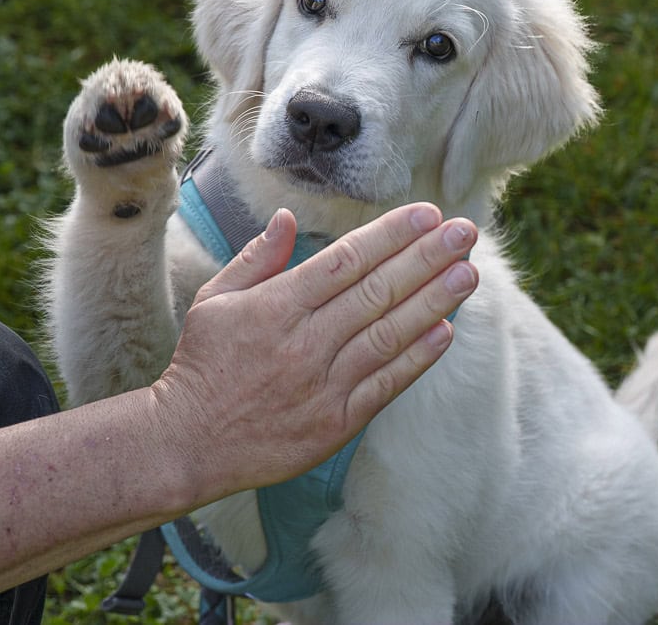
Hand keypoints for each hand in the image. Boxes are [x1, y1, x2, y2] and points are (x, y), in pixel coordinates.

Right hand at [151, 203, 477, 497]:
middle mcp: (304, 341)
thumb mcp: (215, 299)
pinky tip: (445, 330)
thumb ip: (257, 258)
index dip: (390, 234)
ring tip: (468, 273)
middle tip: (465, 231)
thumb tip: (289, 219)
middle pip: (376, 291)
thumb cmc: (202, 365)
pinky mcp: (336, 423)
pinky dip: (418, 357)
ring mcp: (323, 384)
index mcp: (276, 306)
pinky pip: (386, 384)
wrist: (188, 443)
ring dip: (434, 301)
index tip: (426, 213)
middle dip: (426, 257)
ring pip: (389, 334)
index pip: (346, 259)